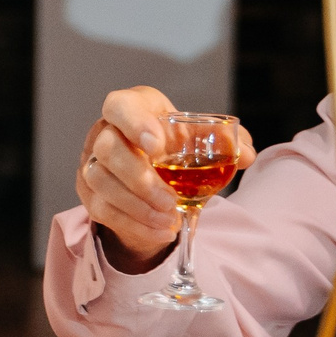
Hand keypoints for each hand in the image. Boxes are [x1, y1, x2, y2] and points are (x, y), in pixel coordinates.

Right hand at [77, 86, 255, 271]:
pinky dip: (133, 224)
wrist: (154, 175)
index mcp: (133, 107)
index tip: (158, 147)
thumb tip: (247, 156)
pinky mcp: (88, 192)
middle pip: (107, 149)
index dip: (135, 123)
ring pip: (100, 182)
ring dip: (137, 206)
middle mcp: (104, 131)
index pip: (120, 106)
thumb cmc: (175, 147)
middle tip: (170, 200)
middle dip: (140, 179)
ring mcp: (90, 162)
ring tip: (170, 219)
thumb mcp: (200, 140)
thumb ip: (230, 144)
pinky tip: (160, 230)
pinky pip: (101, 210)